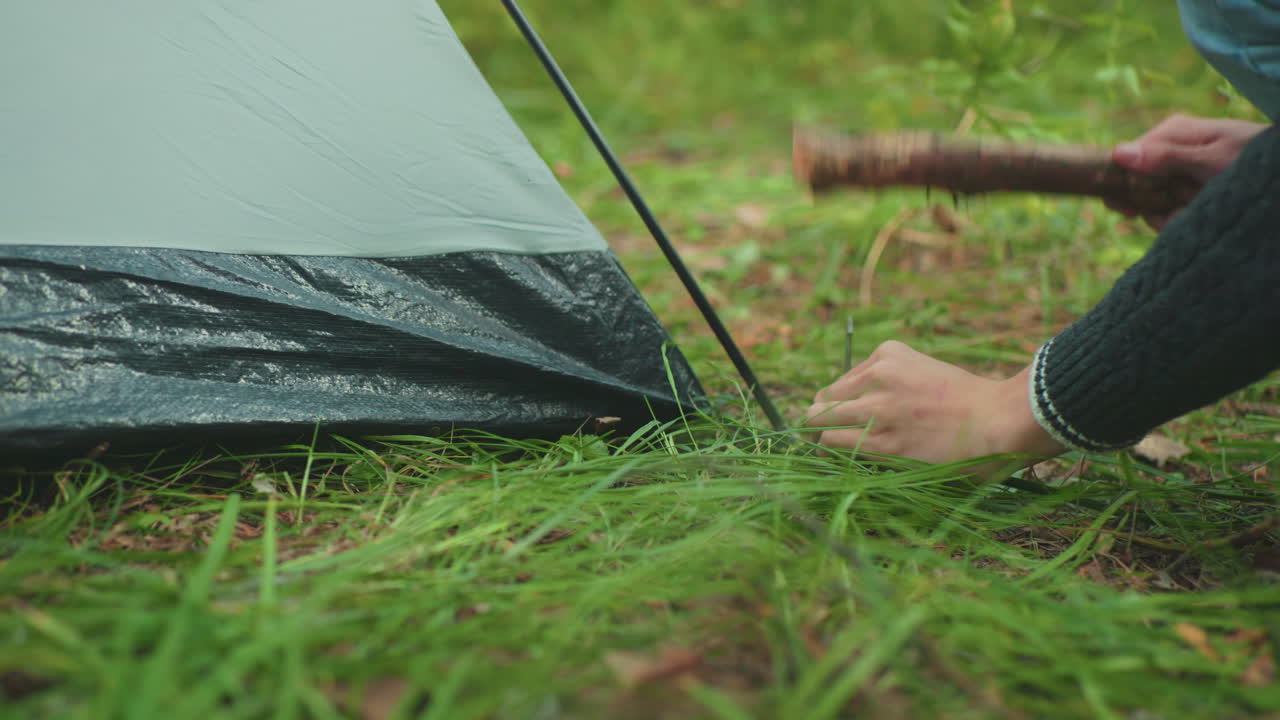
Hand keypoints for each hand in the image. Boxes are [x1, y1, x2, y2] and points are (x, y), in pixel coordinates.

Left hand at [804, 341, 1063, 472]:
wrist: (999, 419)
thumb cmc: (967, 400)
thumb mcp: (922, 370)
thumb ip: (889, 380)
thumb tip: (854, 406)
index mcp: (887, 354)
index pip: (840, 382)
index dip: (838, 404)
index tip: (844, 417)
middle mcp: (877, 376)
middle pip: (823, 401)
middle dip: (820, 419)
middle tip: (825, 435)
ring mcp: (877, 408)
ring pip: (821, 423)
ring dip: (822, 439)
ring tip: (827, 451)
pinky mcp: (883, 441)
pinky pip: (837, 446)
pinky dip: (833, 453)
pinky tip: (840, 460)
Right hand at [1108, 114, 1265, 229]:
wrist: (1276, 171)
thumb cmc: (1252, 162)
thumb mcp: (1212, 161)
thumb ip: (1167, 158)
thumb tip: (1118, 153)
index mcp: (1170, 132)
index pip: (1123, 158)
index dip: (1121, 187)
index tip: (1129, 211)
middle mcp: (1169, 146)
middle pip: (1134, 181)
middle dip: (1150, 206)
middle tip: (1173, 215)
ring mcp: (1177, 165)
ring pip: (1150, 198)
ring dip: (1168, 214)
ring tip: (1193, 214)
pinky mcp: (1185, 183)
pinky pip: (1166, 204)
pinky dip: (1178, 216)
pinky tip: (1193, 215)